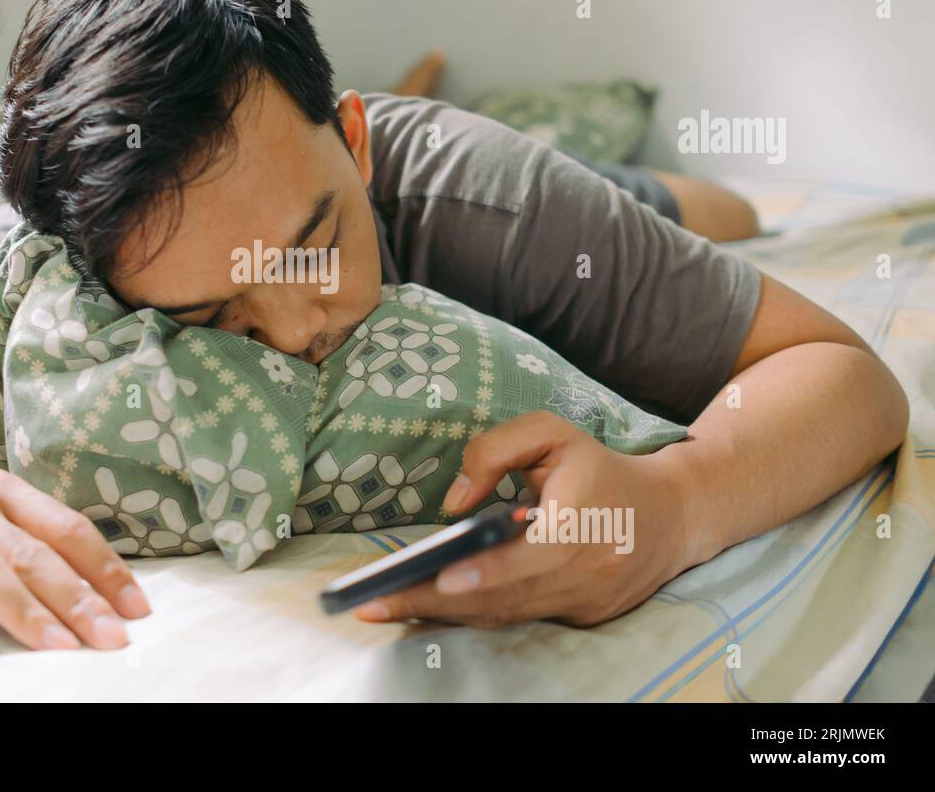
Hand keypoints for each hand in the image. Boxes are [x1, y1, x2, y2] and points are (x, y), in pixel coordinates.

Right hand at [0, 468, 149, 656]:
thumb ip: (39, 542)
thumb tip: (106, 592)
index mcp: (3, 491)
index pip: (66, 528)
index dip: (105, 569)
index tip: (136, 609)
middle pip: (30, 554)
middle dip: (76, 599)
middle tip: (110, 638)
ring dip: (24, 611)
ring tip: (60, 647)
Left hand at [353, 411, 692, 627]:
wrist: (675, 514)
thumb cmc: (601, 467)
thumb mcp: (552, 434)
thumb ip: (494, 451)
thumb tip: (453, 502)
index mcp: (581, 526)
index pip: (528, 558)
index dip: (483, 572)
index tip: (437, 577)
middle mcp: (586, 574)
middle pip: (503, 598)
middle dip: (434, 603)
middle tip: (375, 604)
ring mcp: (586, 603)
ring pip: (506, 615)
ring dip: (445, 615)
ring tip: (386, 608)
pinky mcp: (582, 617)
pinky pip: (521, 618)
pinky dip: (475, 614)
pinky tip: (429, 608)